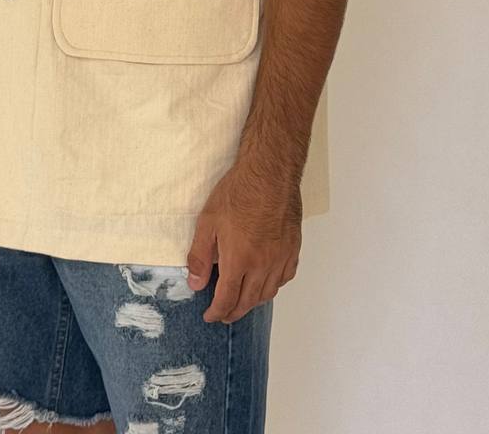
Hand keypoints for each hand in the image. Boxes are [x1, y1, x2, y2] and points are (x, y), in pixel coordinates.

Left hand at [185, 161, 302, 323]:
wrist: (270, 173)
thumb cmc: (238, 192)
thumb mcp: (208, 221)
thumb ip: (199, 255)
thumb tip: (195, 283)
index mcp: (239, 260)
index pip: (227, 299)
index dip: (217, 312)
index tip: (210, 316)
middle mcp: (262, 265)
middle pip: (248, 301)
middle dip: (234, 312)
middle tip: (224, 314)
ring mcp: (280, 258)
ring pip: (268, 293)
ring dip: (253, 302)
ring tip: (242, 300)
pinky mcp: (293, 248)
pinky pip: (285, 277)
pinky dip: (273, 285)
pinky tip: (266, 281)